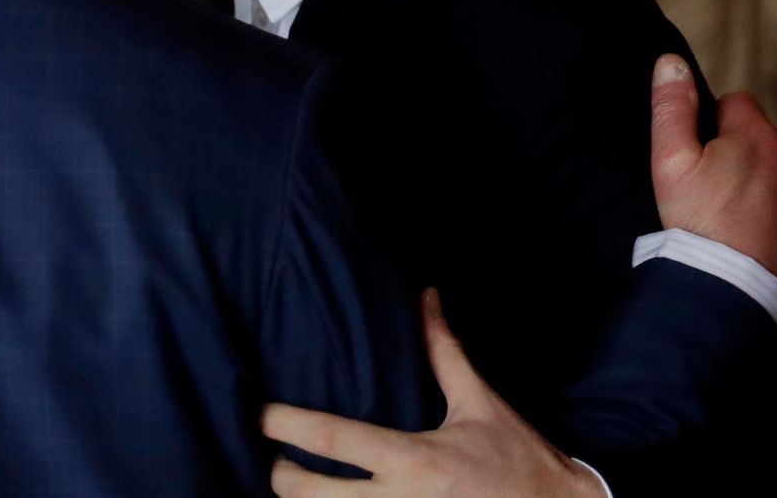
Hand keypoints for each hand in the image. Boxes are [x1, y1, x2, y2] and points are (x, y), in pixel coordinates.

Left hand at [263, 290, 604, 497]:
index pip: (334, 440)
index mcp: (416, 459)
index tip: (259, 413)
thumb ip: (443, 351)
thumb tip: (426, 297)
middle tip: (271, 457)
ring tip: (294, 482)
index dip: (287, 425)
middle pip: (309, 495)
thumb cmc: (517, 458)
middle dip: (278, 477)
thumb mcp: (479, 403)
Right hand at [650, 55, 776, 295]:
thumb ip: (671, 107)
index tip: (699, 159)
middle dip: (738, 156)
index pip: (736, 104)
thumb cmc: (697, 224)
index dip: (711, 126)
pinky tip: (751, 241)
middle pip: (761, 141)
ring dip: (760, 186)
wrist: (733, 292)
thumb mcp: (670, 162)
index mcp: (757, 136)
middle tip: (709, 194)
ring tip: (729, 221)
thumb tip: (671, 60)